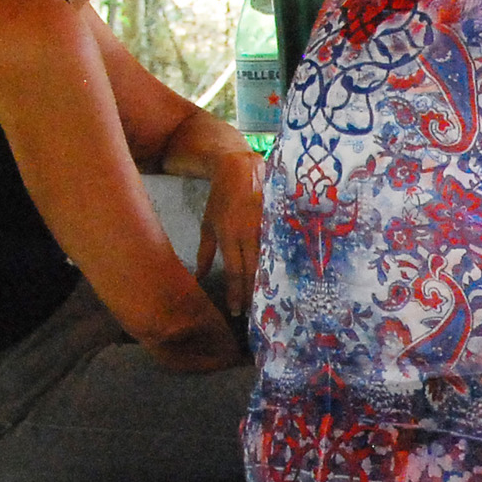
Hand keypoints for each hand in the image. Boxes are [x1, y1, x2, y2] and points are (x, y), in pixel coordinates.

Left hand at [192, 147, 264, 318]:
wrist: (242, 168)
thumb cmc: (222, 198)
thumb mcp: (208, 224)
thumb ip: (205, 252)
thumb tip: (200, 278)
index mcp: (229, 234)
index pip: (235, 271)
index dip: (236, 293)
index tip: (235, 311)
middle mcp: (249, 233)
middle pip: (253, 271)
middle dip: (252, 294)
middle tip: (252, 313)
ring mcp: (266, 226)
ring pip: (269, 261)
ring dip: (267, 282)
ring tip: (266, 301)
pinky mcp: (279, 220)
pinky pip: (280, 247)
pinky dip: (279, 264)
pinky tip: (282, 277)